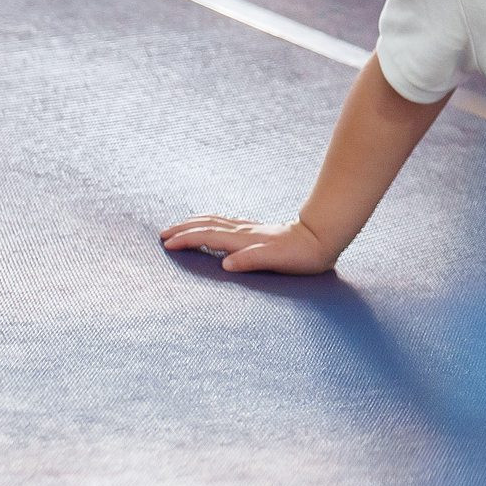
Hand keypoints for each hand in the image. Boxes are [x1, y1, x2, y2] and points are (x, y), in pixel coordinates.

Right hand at [160, 215, 335, 273]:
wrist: (322, 239)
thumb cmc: (300, 256)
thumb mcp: (277, 261)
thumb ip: (251, 261)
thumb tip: (225, 263)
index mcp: (244, 240)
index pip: (209, 237)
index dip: (187, 240)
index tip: (167, 244)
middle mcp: (245, 232)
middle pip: (208, 225)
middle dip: (184, 228)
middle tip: (163, 234)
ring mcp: (251, 229)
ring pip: (216, 221)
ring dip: (196, 223)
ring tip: (180, 226)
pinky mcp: (258, 231)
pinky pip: (227, 223)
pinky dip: (212, 223)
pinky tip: (214, 226)